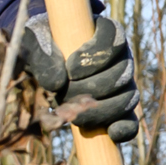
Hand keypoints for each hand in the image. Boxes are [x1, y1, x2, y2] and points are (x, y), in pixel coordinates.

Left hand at [0, 10, 137, 142]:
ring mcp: (123, 84)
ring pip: (127, 98)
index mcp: (106, 31)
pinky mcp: (119, 109)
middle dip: (91, 88)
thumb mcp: (34, 42)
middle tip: (63, 92)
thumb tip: (56, 84)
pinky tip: (111, 133)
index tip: (71, 69)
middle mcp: (121, 56)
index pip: (114, 39)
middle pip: (121, 74)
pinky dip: (124, 128)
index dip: (96, 55)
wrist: (44, 58)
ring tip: (73, 115)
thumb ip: (41, 56)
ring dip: (100, 110)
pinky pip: (131, 121)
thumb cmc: (41, 43)